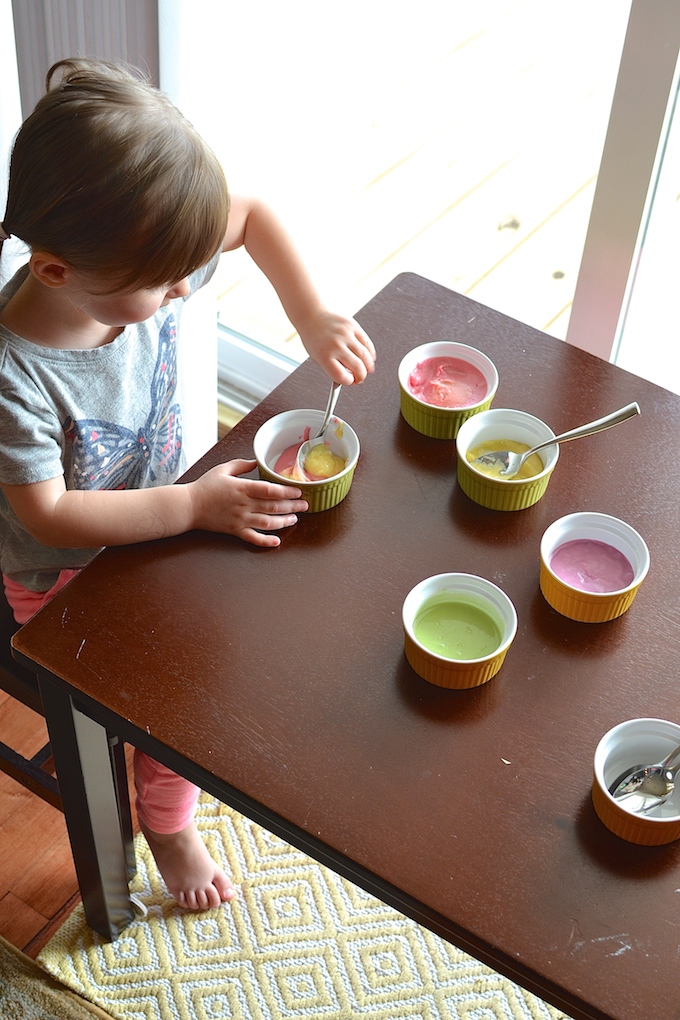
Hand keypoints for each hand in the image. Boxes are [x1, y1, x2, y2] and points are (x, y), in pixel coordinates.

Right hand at [187, 459, 307, 546]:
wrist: (188, 506)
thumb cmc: (204, 487)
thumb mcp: (223, 469)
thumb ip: (242, 465)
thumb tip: (257, 461)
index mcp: (242, 488)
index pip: (269, 490)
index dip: (286, 491)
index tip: (298, 491)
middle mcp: (244, 505)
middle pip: (273, 507)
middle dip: (292, 506)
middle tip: (305, 505)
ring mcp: (240, 519)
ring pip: (267, 522)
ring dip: (284, 521)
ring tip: (295, 519)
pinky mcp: (235, 531)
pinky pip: (253, 538)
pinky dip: (266, 541)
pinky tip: (277, 542)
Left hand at [298, 310, 375, 384]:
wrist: (312, 315)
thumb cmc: (314, 338)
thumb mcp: (318, 356)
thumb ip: (333, 367)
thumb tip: (352, 376)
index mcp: (324, 356)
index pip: (342, 376)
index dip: (349, 381)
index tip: (351, 381)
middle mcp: (336, 345)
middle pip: (357, 367)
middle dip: (361, 376)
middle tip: (360, 378)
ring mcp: (346, 335)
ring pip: (365, 356)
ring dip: (369, 366)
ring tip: (367, 369)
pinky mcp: (353, 326)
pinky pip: (367, 343)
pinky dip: (371, 352)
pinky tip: (370, 357)